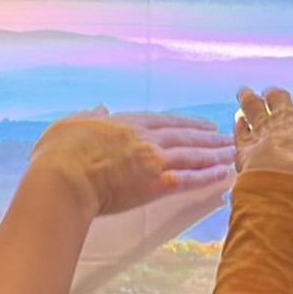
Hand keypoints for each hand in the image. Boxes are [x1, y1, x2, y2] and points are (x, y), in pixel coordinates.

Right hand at [31, 108, 234, 216]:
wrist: (63, 179)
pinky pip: (189, 179)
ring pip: (193, 155)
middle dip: (208, 136)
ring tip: (233, 152)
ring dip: (215, 154)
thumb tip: (100, 108)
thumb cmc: (59, 153)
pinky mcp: (156, 185)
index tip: (203, 125)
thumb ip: (90, 115)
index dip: (186, 123)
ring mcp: (153, 161)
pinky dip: (208, 176)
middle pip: (185, 136)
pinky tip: (223, 174)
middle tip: (227, 136)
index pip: (164, 121)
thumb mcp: (72, 123)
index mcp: (126, 123)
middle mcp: (145, 139)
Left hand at [233, 88, 292, 191]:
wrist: (284, 177)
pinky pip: (240, 129)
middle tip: (273, 94)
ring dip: (249, 98)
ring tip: (245, 91)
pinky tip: (237, 120)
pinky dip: (238, 124)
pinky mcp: (246, 142)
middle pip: (280, 96)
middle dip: (276, 94)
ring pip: (254, 105)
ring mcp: (264, 127)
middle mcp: (288, 117)